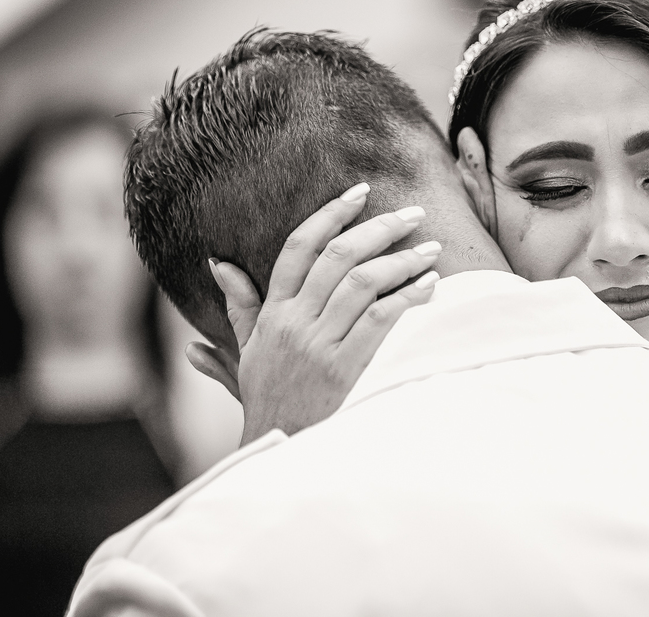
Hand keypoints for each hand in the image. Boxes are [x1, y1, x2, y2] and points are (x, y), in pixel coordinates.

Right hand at [188, 183, 440, 444]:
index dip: (330, 214)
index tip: (359, 192)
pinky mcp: (345, 369)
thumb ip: (239, 308)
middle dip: (379, 227)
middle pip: (338, 255)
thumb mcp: (247, 354)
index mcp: (274, 314)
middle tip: (411, 213)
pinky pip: (382, 319)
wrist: (279, 456)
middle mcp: (294, 323)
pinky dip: (409, 297)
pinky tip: (429, 287)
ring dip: (403, 260)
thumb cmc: (270, 405)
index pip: (298, 247)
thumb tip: (218, 265)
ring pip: (364, 281)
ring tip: (430, 249)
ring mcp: (320, 345)